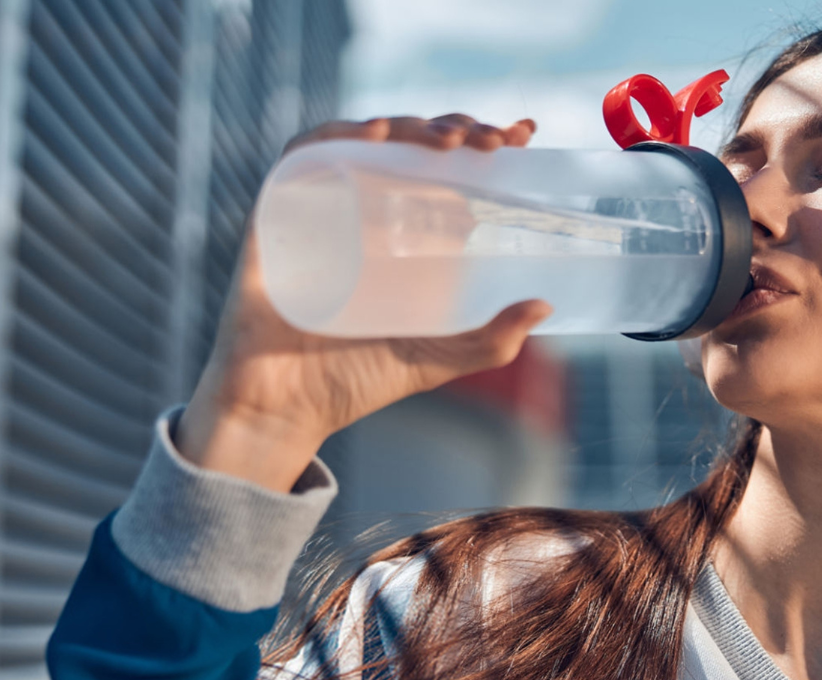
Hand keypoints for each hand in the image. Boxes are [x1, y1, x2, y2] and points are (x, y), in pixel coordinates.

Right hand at [178, 115, 547, 491]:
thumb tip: (544, 305)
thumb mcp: (436, 359)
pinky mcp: (277, 214)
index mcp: (403, 234)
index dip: (480, 139)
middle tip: (494, 142)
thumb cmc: (353, 382)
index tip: (522, 134)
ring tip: (450, 139)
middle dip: (455, 129)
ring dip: (409, 126)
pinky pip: (301, 156)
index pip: (445, 166)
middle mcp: (363, 211)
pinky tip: (377, 135)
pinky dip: (337, 135)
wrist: (283, 411)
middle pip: (410, 145)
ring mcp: (321, 208)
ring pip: (364, 139)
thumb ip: (490, 341)